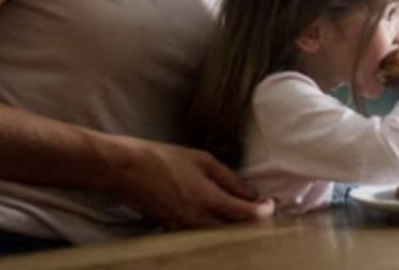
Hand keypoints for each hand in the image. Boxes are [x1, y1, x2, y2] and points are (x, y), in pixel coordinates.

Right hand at [105, 136, 273, 229]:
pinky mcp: (172, 231)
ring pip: (218, 238)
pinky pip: (201, 237)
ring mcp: (184, 229)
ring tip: (243, 215)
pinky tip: (219, 220)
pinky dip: (215, 232)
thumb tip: (252, 194)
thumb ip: (230, 179)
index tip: (271, 204)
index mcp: (208, 200)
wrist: (127, 170)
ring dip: (234, 230)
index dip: (264, 211)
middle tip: (262, 212)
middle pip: (236, 233)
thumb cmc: (165, 159)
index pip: (246, 215)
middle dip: (252, 225)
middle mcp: (197, 220)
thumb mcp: (203, 160)